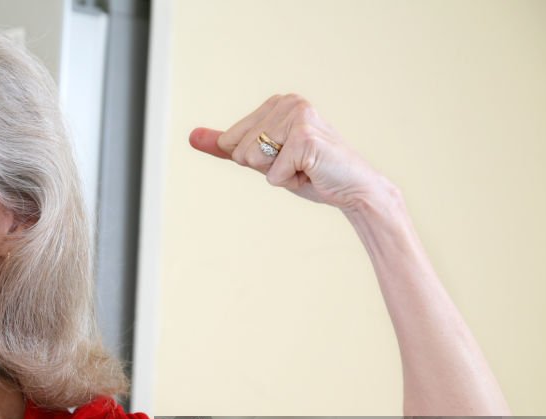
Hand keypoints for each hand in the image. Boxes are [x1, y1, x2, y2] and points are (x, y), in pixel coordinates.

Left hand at [189, 94, 390, 210]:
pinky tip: (311, 172)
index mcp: (276, 103)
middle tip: (295, 165)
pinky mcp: (304, 136)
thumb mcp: (262, 158)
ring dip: (277, 174)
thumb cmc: (310, 173)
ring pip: (252, 160)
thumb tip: (192, 136)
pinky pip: (271, 174)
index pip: (230, 142)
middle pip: (238, 151)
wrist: (353, 189)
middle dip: (264, 168)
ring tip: (303, 168)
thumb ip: (226, 146)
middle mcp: (287, 102)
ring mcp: (297, 116)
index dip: (254, 161)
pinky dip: (289, 181)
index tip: (283, 159)